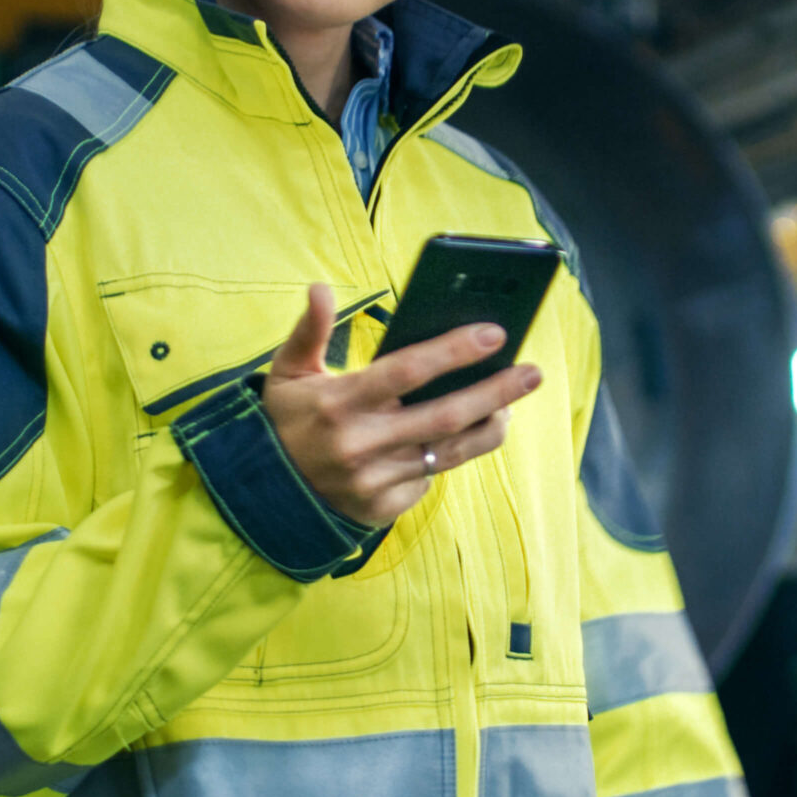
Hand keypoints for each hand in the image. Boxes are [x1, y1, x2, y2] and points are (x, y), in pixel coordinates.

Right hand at [259, 282, 541, 528]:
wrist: (262, 493)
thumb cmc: (285, 420)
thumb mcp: (287, 372)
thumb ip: (308, 330)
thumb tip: (320, 288)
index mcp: (338, 402)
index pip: (408, 371)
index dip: (455, 351)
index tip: (495, 332)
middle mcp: (360, 443)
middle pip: (445, 416)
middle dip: (497, 392)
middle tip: (533, 373)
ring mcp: (373, 481)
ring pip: (449, 453)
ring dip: (488, 427)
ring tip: (510, 405)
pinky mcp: (381, 508)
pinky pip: (428, 479)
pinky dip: (445, 458)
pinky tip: (457, 438)